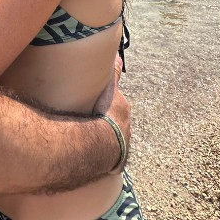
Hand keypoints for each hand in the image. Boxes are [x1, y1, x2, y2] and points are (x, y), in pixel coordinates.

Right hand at [93, 57, 129, 173]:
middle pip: (118, 123)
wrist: (103, 144)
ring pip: (115, 140)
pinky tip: (95, 154)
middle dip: (109, 122)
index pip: (118, 104)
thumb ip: (113, 74)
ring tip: (93, 138)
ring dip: (106, 138)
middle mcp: (127, 129)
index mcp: (124, 111)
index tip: (101, 105)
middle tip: (95, 120)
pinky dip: (105, 154)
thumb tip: (119, 58)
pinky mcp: (116, 161)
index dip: (109, 104)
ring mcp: (123, 146)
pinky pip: (111, 156)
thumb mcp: (109, 91)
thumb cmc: (105, 115)